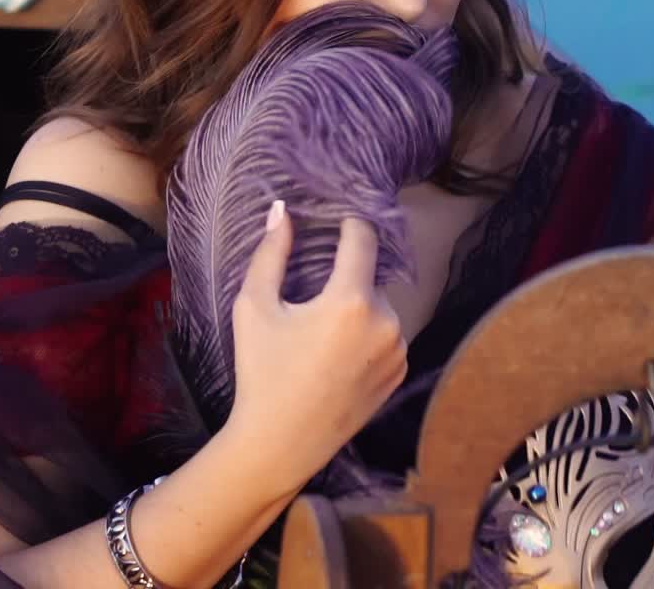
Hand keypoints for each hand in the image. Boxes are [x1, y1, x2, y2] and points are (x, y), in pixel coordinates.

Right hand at [225, 202, 407, 498]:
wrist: (279, 444)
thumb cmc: (262, 371)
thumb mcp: (254, 306)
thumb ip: (272, 252)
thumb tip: (282, 209)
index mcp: (351, 300)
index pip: (363, 238)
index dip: (349, 222)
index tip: (334, 217)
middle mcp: (385, 322)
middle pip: (368, 275)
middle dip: (343, 275)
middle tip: (311, 293)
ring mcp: (397, 351)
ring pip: (379, 305)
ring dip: (356, 305)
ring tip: (321, 330)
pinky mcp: (399, 374)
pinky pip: (386, 334)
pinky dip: (367, 332)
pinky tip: (336, 352)